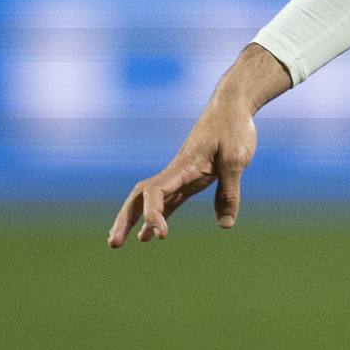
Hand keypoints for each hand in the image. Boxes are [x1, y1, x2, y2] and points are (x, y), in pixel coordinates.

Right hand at [107, 46, 286, 244]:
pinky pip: (168, 200)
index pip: (155, 192)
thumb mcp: (236, 160)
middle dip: (125, 219)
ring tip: (119, 243)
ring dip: (134, 220)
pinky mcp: (191, 177)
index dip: (153, 214)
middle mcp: (176, 171)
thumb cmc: (234, 128)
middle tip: (113, 244)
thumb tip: (225, 225)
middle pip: (140, 197)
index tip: (163, 235)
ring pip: (149, 199)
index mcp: (183, 166)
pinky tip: (151, 235)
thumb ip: (229, 192)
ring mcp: (181, 175)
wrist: (232, 105)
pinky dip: (158, 216)